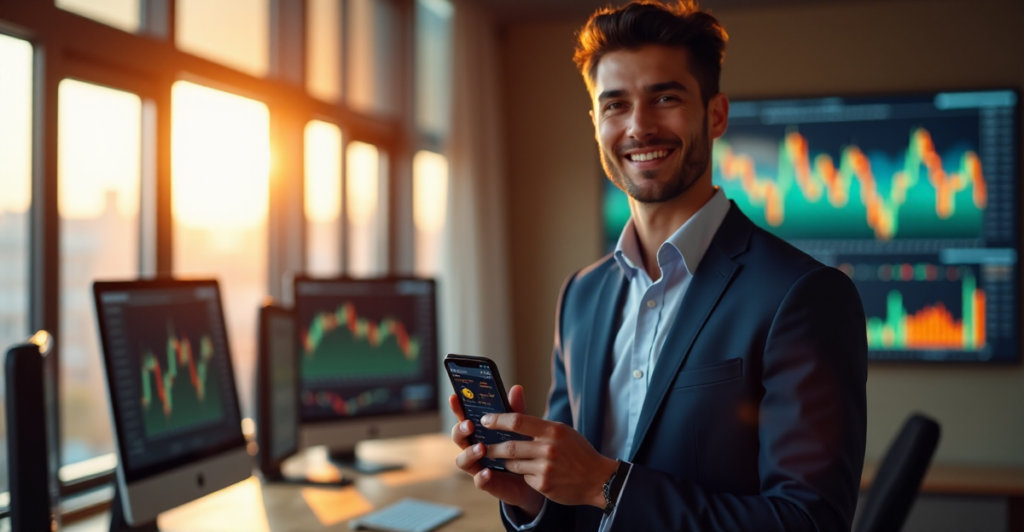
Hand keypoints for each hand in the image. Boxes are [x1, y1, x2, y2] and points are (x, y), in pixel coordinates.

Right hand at [449, 385, 544, 516]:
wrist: (536, 474)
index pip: (464, 417)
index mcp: (479, 431)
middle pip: (458, 438)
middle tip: (469, 425)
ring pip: (462, 460)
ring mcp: (478, 465)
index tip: (454, 397)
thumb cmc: (522, 446)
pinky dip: (481, 477)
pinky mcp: (488, 482)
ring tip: (481, 448)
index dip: (457, 408)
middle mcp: (474, 447)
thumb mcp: (520, 426)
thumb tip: (516, 388)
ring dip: (468, 453)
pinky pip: (479, 481)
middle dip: (460, 430)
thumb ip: (516, 410)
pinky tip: (487, 472)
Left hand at [481, 411, 617, 508]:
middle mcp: (548, 448)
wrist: (597, 479)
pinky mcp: (543, 484)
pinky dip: (522, 474)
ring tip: (503, 459)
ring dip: (505, 462)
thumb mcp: (563, 432)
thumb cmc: (578, 452)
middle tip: (481, 446)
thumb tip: (514, 419)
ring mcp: (545, 468)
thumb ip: (540, 426)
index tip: (485, 419)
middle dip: (492, 447)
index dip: (498, 419)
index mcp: (553, 430)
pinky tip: (530, 473)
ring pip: (512, 463)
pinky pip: (523, 477)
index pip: (518, 421)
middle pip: (509, 446)